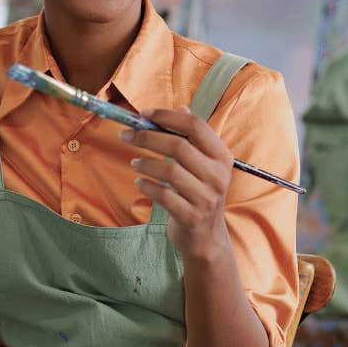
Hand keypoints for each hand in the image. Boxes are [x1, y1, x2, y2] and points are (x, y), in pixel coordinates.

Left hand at [122, 109, 234, 265]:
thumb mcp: (202, 166)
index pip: (196, 125)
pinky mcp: (192, 216)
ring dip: (145, 163)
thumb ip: (192, 139)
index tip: (143, 115)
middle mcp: (218, 175)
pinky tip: (140, 183)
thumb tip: (181, 107)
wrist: (206, 238)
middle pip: (179, 146)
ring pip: (170, 170)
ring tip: (134, 163)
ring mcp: (207, 197)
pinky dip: (147, 186)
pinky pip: (164, 196)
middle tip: (126, 135)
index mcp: (222, 156)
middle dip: (147, 137)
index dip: (167, 117)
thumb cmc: (198, 195)